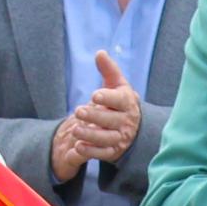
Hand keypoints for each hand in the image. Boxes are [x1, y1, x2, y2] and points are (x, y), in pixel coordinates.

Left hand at [47, 50, 141, 180]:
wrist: (131, 127)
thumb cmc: (119, 102)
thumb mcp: (116, 85)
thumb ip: (108, 70)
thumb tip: (99, 52)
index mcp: (128, 103)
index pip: (119, 100)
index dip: (108, 98)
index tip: (95, 95)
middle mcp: (126, 121)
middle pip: (111, 120)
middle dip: (95, 116)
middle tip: (78, 111)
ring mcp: (121, 137)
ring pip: (106, 138)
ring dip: (90, 135)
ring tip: (75, 129)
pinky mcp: (114, 151)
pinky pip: (103, 153)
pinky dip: (91, 152)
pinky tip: (79, 147)